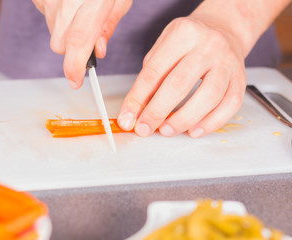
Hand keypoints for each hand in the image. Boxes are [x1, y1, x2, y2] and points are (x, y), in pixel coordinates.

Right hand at [32, 0, 131, 87]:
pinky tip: (66, 2)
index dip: (74, 67)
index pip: (78, 42)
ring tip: (78, 10)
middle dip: (73, 48)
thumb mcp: (119, 0)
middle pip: (60, 44)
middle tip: (86, 35)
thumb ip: (107, 27)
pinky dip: (55, 14)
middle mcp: (67, 1)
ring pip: (52, 31)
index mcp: (92, 3)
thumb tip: (97, 52)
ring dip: (65, 30)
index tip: (75, 81)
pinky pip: (44, 13)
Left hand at [117, 15, 246, 137]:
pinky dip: (211, 123)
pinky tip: (194, 130)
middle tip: (145, 128)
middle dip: (157, 112)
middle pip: (179, 84)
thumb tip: (137, 111)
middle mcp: (208, 45)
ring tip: (167, 130)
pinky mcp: (241, 79)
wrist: (223, 29)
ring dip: (184, 119)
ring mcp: (228, 62)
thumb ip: (150, 78)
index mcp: (183, 33)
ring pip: (209, 96)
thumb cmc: (188, 41)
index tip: (128, 118)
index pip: (154, 72)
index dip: (137, 99)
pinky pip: (230, 105)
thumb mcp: (163, 49)